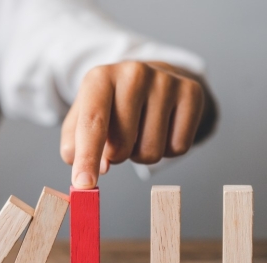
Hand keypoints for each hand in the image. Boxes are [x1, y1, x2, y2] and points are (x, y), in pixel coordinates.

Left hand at [61, 61, 216, 188]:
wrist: (150, 77)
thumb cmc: (112, 103)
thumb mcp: (83, 115)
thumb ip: (75, 144)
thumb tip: (95, 169)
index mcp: (101, 77)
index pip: (93, 123)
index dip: (87, 157)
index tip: (84, 184)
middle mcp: (134, 73)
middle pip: (123, 146)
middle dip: (118, 155)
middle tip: (120, 139)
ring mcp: (166, 81)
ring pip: (151, 152)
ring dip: (142, 154)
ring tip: (141, 131)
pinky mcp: (192, 93)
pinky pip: (178, 148)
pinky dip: (168, 149)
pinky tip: (162, 128)